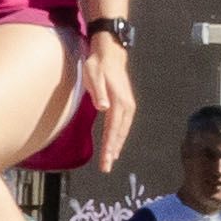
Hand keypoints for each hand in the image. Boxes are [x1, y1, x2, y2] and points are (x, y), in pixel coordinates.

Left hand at [80, 29, 136, 169]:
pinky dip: (119, 136)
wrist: (109, 52)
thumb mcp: (93, 75)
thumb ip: (98, 92)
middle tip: (106, 167)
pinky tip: (114, 143)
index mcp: (118, 102)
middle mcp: (126, 106)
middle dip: (113, 151)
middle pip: (119, 134)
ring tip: (110, 160)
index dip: (109, 147)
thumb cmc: (98, 64)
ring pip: (122, 131)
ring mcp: (128, 105)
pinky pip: (123, 125)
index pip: (113, 130)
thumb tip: (103, 108)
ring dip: (116, 146)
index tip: (105, 161)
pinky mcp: (126, 103)